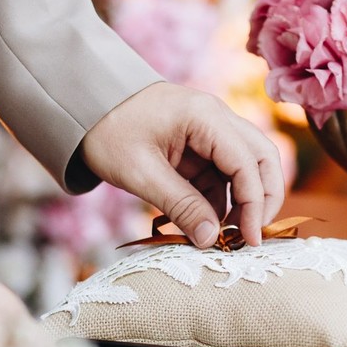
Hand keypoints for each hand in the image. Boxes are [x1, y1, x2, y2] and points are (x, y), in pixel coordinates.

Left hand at [78, 82, 284, 247]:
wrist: (83, 107)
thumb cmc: (108, 132)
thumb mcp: (140, 173)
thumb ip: (180, 205)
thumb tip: (211, 239)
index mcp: (204, 116)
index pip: (247, 162)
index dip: (254, 204)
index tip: (248, 240)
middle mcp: (216, 118)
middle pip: (262, 158)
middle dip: (263, 199)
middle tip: (251, 237)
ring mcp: (210, 131)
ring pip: (247, 167)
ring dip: (242, 202)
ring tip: (225, 236)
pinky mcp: (200, 147)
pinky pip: (222, 176)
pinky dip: (220, 201)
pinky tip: (206, 224)